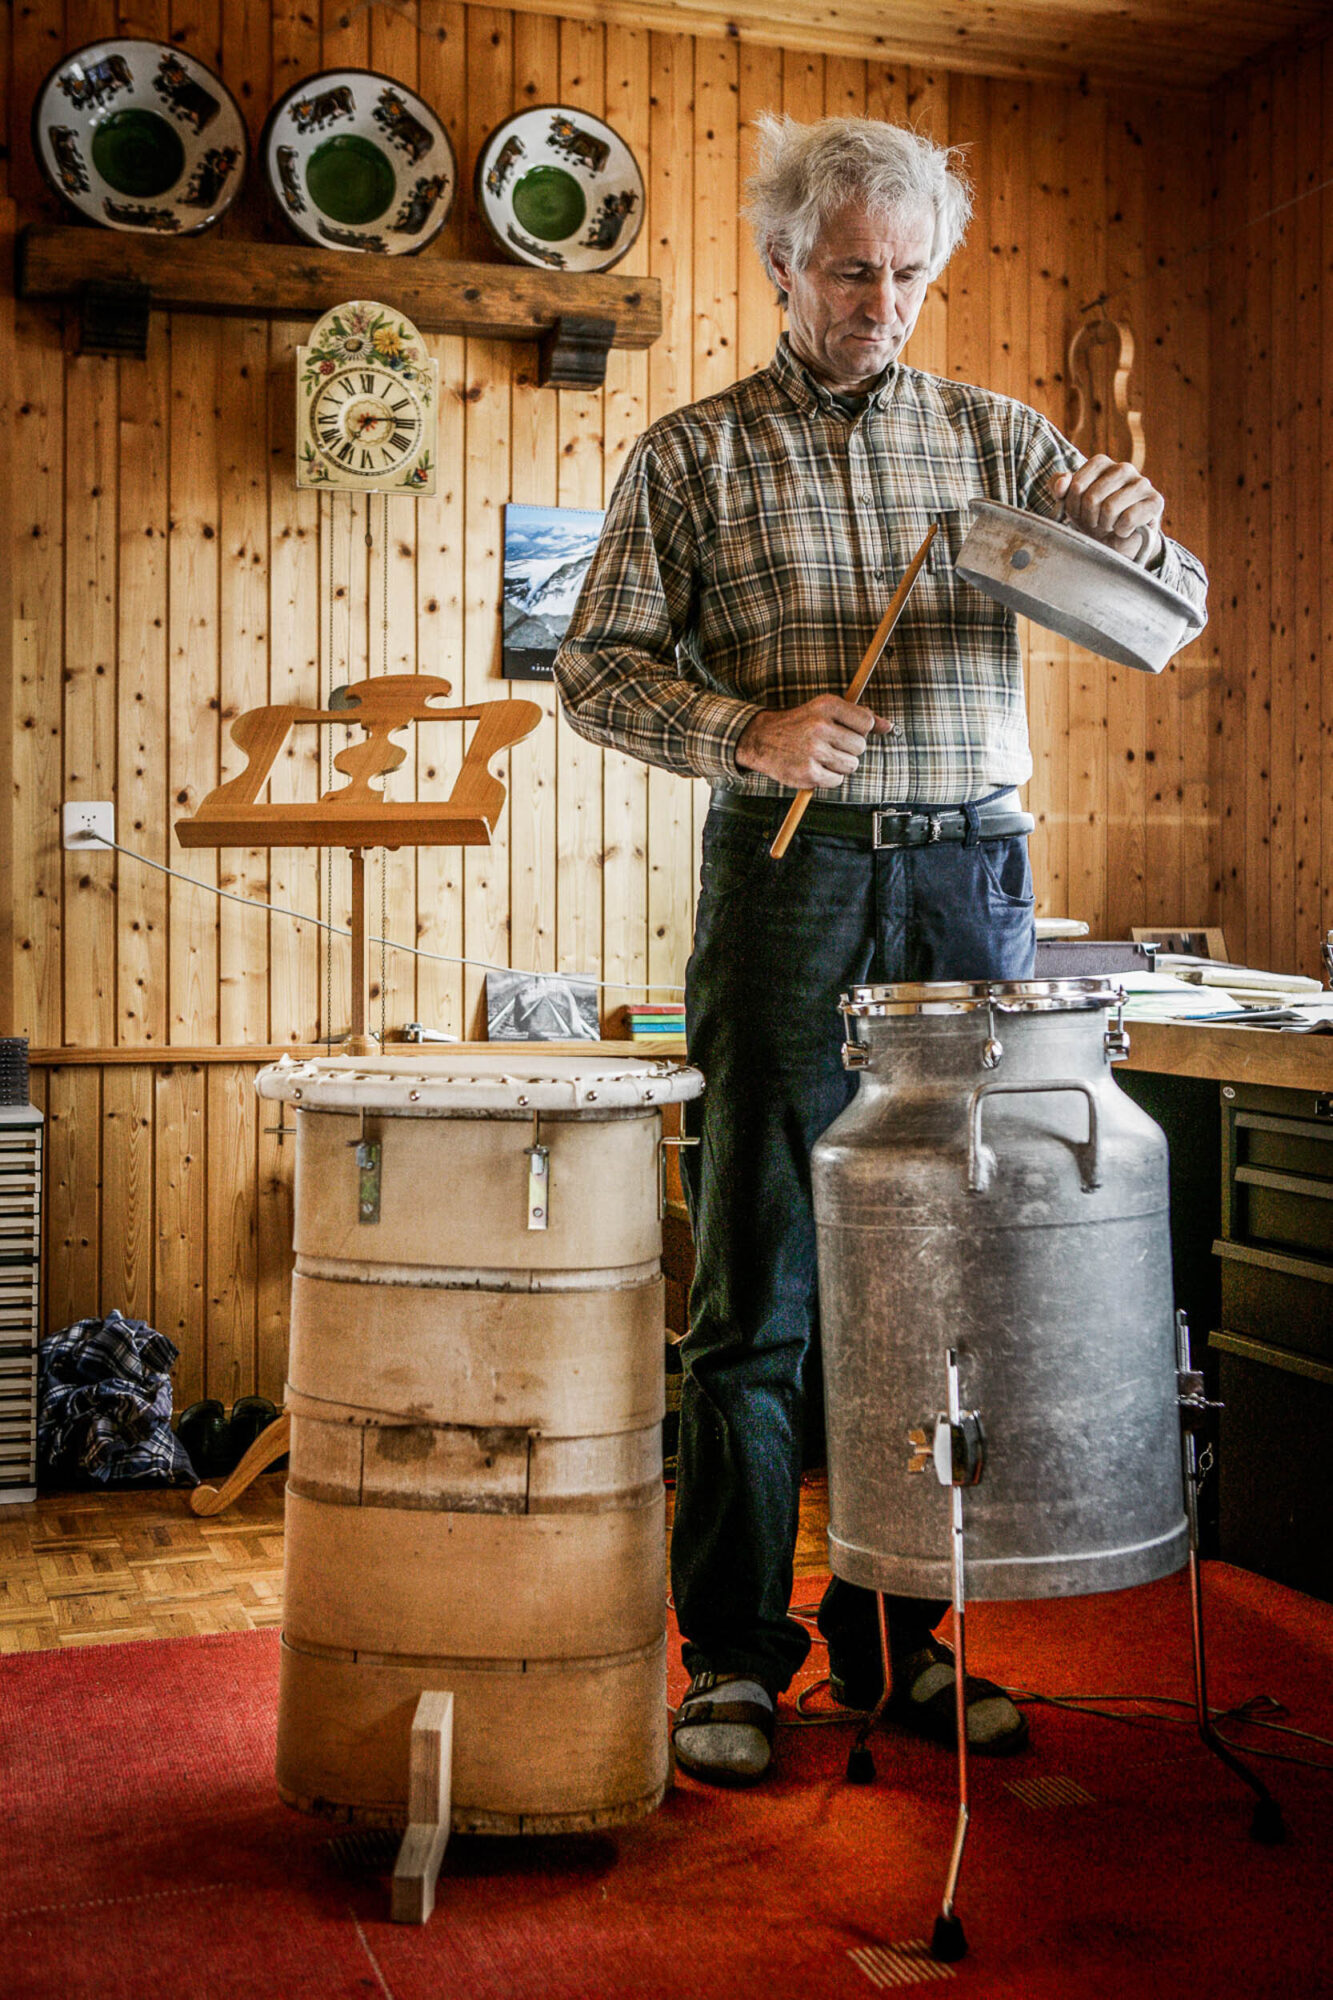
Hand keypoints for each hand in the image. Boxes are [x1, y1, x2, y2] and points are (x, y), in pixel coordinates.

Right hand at [736, 694, 892, 789]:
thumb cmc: (799, 724)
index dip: (859, 731)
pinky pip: (837, 781)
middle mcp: (820, 726)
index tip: (844, 731)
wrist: (761, 738)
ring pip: (851, 765)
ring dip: (841, 765)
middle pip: (860, 747)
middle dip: (848, 749)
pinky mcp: (808, 772)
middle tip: (829, 745)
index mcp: (826, 705)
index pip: (866, 723)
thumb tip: (889, 727)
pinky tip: (815, 767)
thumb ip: (859, 716)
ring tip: (823, 757)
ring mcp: (814, 750)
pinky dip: (829, 778)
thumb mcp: (826, 710)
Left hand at [1053, 457, 1164, 564]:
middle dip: (1088, 517)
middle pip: (1091, 497)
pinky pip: (1127, 519)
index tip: (1079, 513)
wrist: (1119, 541)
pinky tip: (1124, 529)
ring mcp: (1142, 483)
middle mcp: (1123, 468)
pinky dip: (1121, 531)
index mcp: (1102, 463)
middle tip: (1095, 522)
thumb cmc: (1093, 517)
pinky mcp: (1155, 501)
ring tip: (1109, 525)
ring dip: (1105, 525)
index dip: (1072, 505)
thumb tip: (1062, 483)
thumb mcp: (1070, 503)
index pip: (1076, 485)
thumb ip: (1058, 486)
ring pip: (1109, 508)